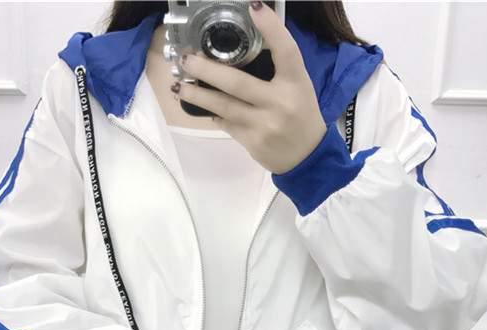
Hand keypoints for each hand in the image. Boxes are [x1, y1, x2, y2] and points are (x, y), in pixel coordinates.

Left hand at [172, 1, 326, 173]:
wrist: (306, 156)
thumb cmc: (301, 116)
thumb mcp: (298, 87)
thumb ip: (277, 70)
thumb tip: (239, 52)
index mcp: (296, 83)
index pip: (285, 50)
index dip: (271, 28)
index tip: (253, 6)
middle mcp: (279, 103)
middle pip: (237, 83)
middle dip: (207, 70)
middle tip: (187, 59)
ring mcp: (264, 124)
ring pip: (223, 106)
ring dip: (198, 94)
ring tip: (179, 84)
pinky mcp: (252, 141)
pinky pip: (226, 123)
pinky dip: (213, 113)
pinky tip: (202, 106)